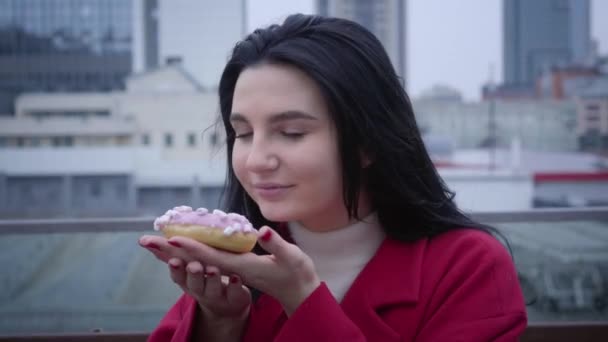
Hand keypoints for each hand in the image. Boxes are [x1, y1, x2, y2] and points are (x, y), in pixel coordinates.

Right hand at [138, 236, 250, 322]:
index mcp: (188, 281)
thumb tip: (144, 240)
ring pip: (214, 288)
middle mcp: (200, 290)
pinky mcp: (234, 298)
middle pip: (195, 283)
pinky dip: (235, 285)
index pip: (179, 276)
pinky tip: (237, 278)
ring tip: (213, 270)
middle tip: (193, 265)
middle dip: (193, 274)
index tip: (174, 261)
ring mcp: (218, 295)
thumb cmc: (203, 281)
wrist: (227, 306)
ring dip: (213, 279)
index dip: (176, 270)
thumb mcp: (186, 270)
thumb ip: (171, 255)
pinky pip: (236, 292)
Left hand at [162, 226, 320, 314]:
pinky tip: (176, 247)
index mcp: (241, 267)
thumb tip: (262, 232)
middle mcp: (230, 270)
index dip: (191, 247)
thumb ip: (277, 245)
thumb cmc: (296, 274)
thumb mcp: (292, 258)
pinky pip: (203, 259)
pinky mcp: (232, 266)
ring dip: (172, 252)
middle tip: (143, 240)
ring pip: (195, 260)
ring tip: (151, 243)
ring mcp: (229, 269)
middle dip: (168, 250)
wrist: (298, 292)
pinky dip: (187, 252)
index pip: (210, 257)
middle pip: (194, 259)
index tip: (171, 238)